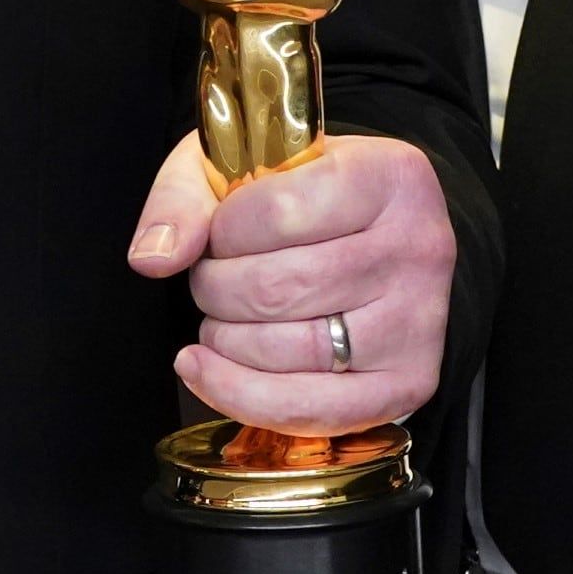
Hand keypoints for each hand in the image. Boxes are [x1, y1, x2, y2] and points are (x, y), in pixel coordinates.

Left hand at [125, 130, 452, 434]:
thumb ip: (185, 196)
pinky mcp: (410, 383)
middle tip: (213, 278)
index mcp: (389, 176)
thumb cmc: (306, 196)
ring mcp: (419, 321)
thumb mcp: (240, 164)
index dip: (222, 230)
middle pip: (275, 288)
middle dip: (215, 289)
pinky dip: (241, 395)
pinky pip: (310, 409)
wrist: (376, 236)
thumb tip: (153, 258)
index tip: (219, 231)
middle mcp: (418, 248)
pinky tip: (206, 370)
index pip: (276, 212)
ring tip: (223, 315)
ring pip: (285, 350)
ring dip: (224, 339)